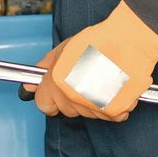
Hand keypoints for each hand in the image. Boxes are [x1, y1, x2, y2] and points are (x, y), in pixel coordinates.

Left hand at [21, 1, 157, 120]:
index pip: (43, 104)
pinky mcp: (114, 112)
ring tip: (102, 79)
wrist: (127, 42)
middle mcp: (73, 98)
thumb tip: (29, 85)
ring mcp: (93, 107)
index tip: (54, 94)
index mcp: (57, 83)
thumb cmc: (97, 41)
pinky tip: (115, 87)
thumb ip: (44, 68)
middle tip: (85, 79)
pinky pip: (109, 115)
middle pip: (66, 109)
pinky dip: (113, 106)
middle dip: (72, 98)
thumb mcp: (62, 49)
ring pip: (88, 113)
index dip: (49, 98)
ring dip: (93, 102)